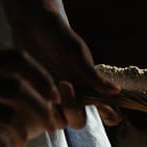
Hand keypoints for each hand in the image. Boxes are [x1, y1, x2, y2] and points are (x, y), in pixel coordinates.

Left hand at [9, 12, 121, 128]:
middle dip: (73, 110)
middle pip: (79, 121)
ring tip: (47, 87)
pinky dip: (38, 108)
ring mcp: (55, 99)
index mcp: (90, 88)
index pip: (108, 112)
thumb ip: (92, 74)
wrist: (30, 25)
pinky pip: (39, 114)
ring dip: (55, 112)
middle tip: (64, 85)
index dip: (109, 116)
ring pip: (60, 122)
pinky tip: (34, 89)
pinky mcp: (37, 97)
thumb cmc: (58, 35)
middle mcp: (75, 97)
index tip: (101, 107)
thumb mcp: (76, 52)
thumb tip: (117, 91)